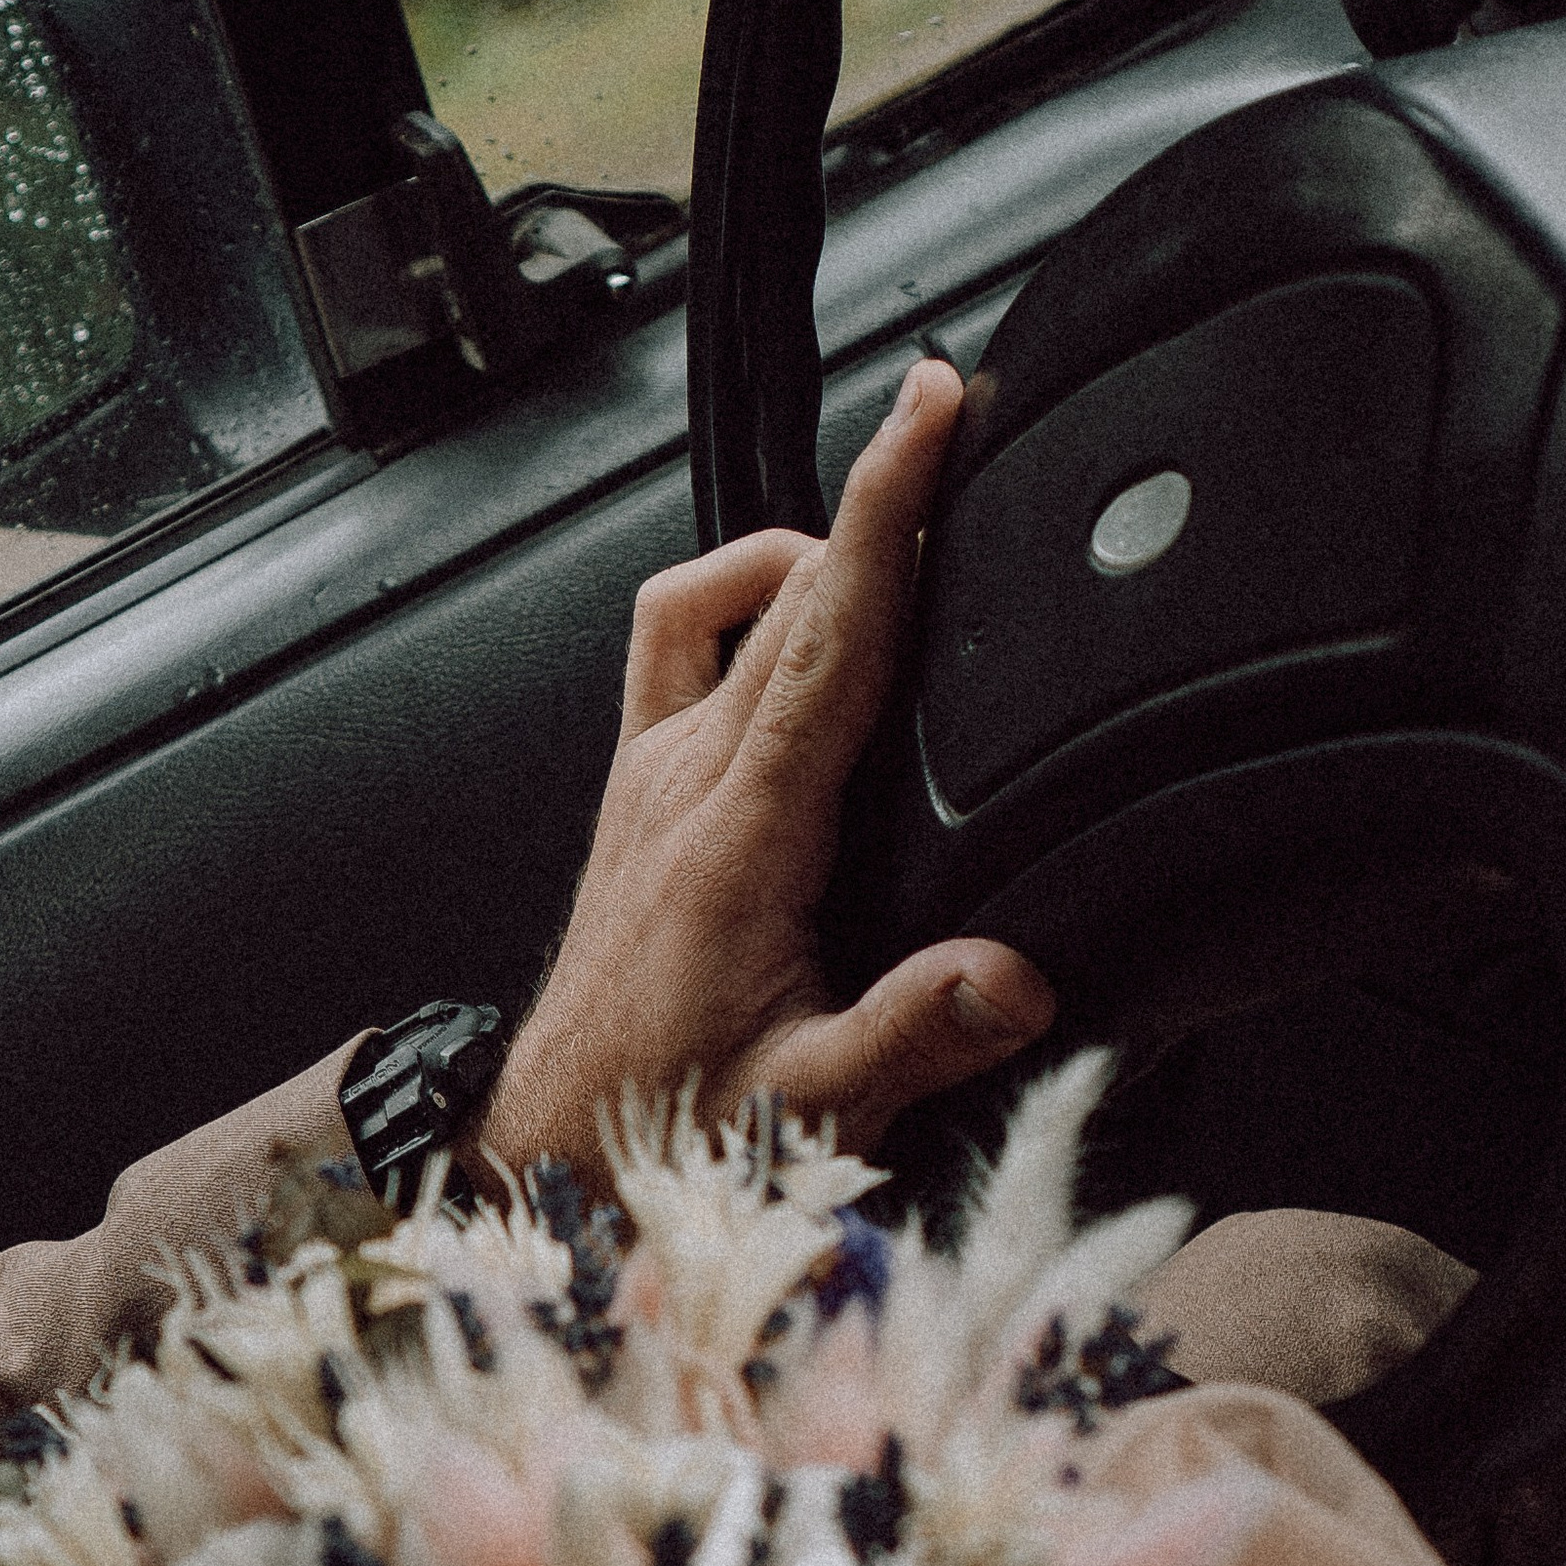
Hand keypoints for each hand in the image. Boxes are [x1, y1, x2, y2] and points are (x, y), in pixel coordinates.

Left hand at [482, 357, 1054, 1171]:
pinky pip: (675, 646)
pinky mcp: (635, 792)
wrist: (554, 1149)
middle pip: (794, 593)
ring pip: (729, 604)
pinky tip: (797, 618)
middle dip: (878, 496)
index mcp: (742, 838)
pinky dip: (740, 602)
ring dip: (811, 548)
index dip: (886, 510)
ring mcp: (652, 777)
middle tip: (957, 425)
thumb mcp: (807, 1109)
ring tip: (893, 527)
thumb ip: (912, 1036)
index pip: (829, 634)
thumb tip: (1012, 978)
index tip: (932, 415)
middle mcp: (686, 783)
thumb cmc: (667, 1126)